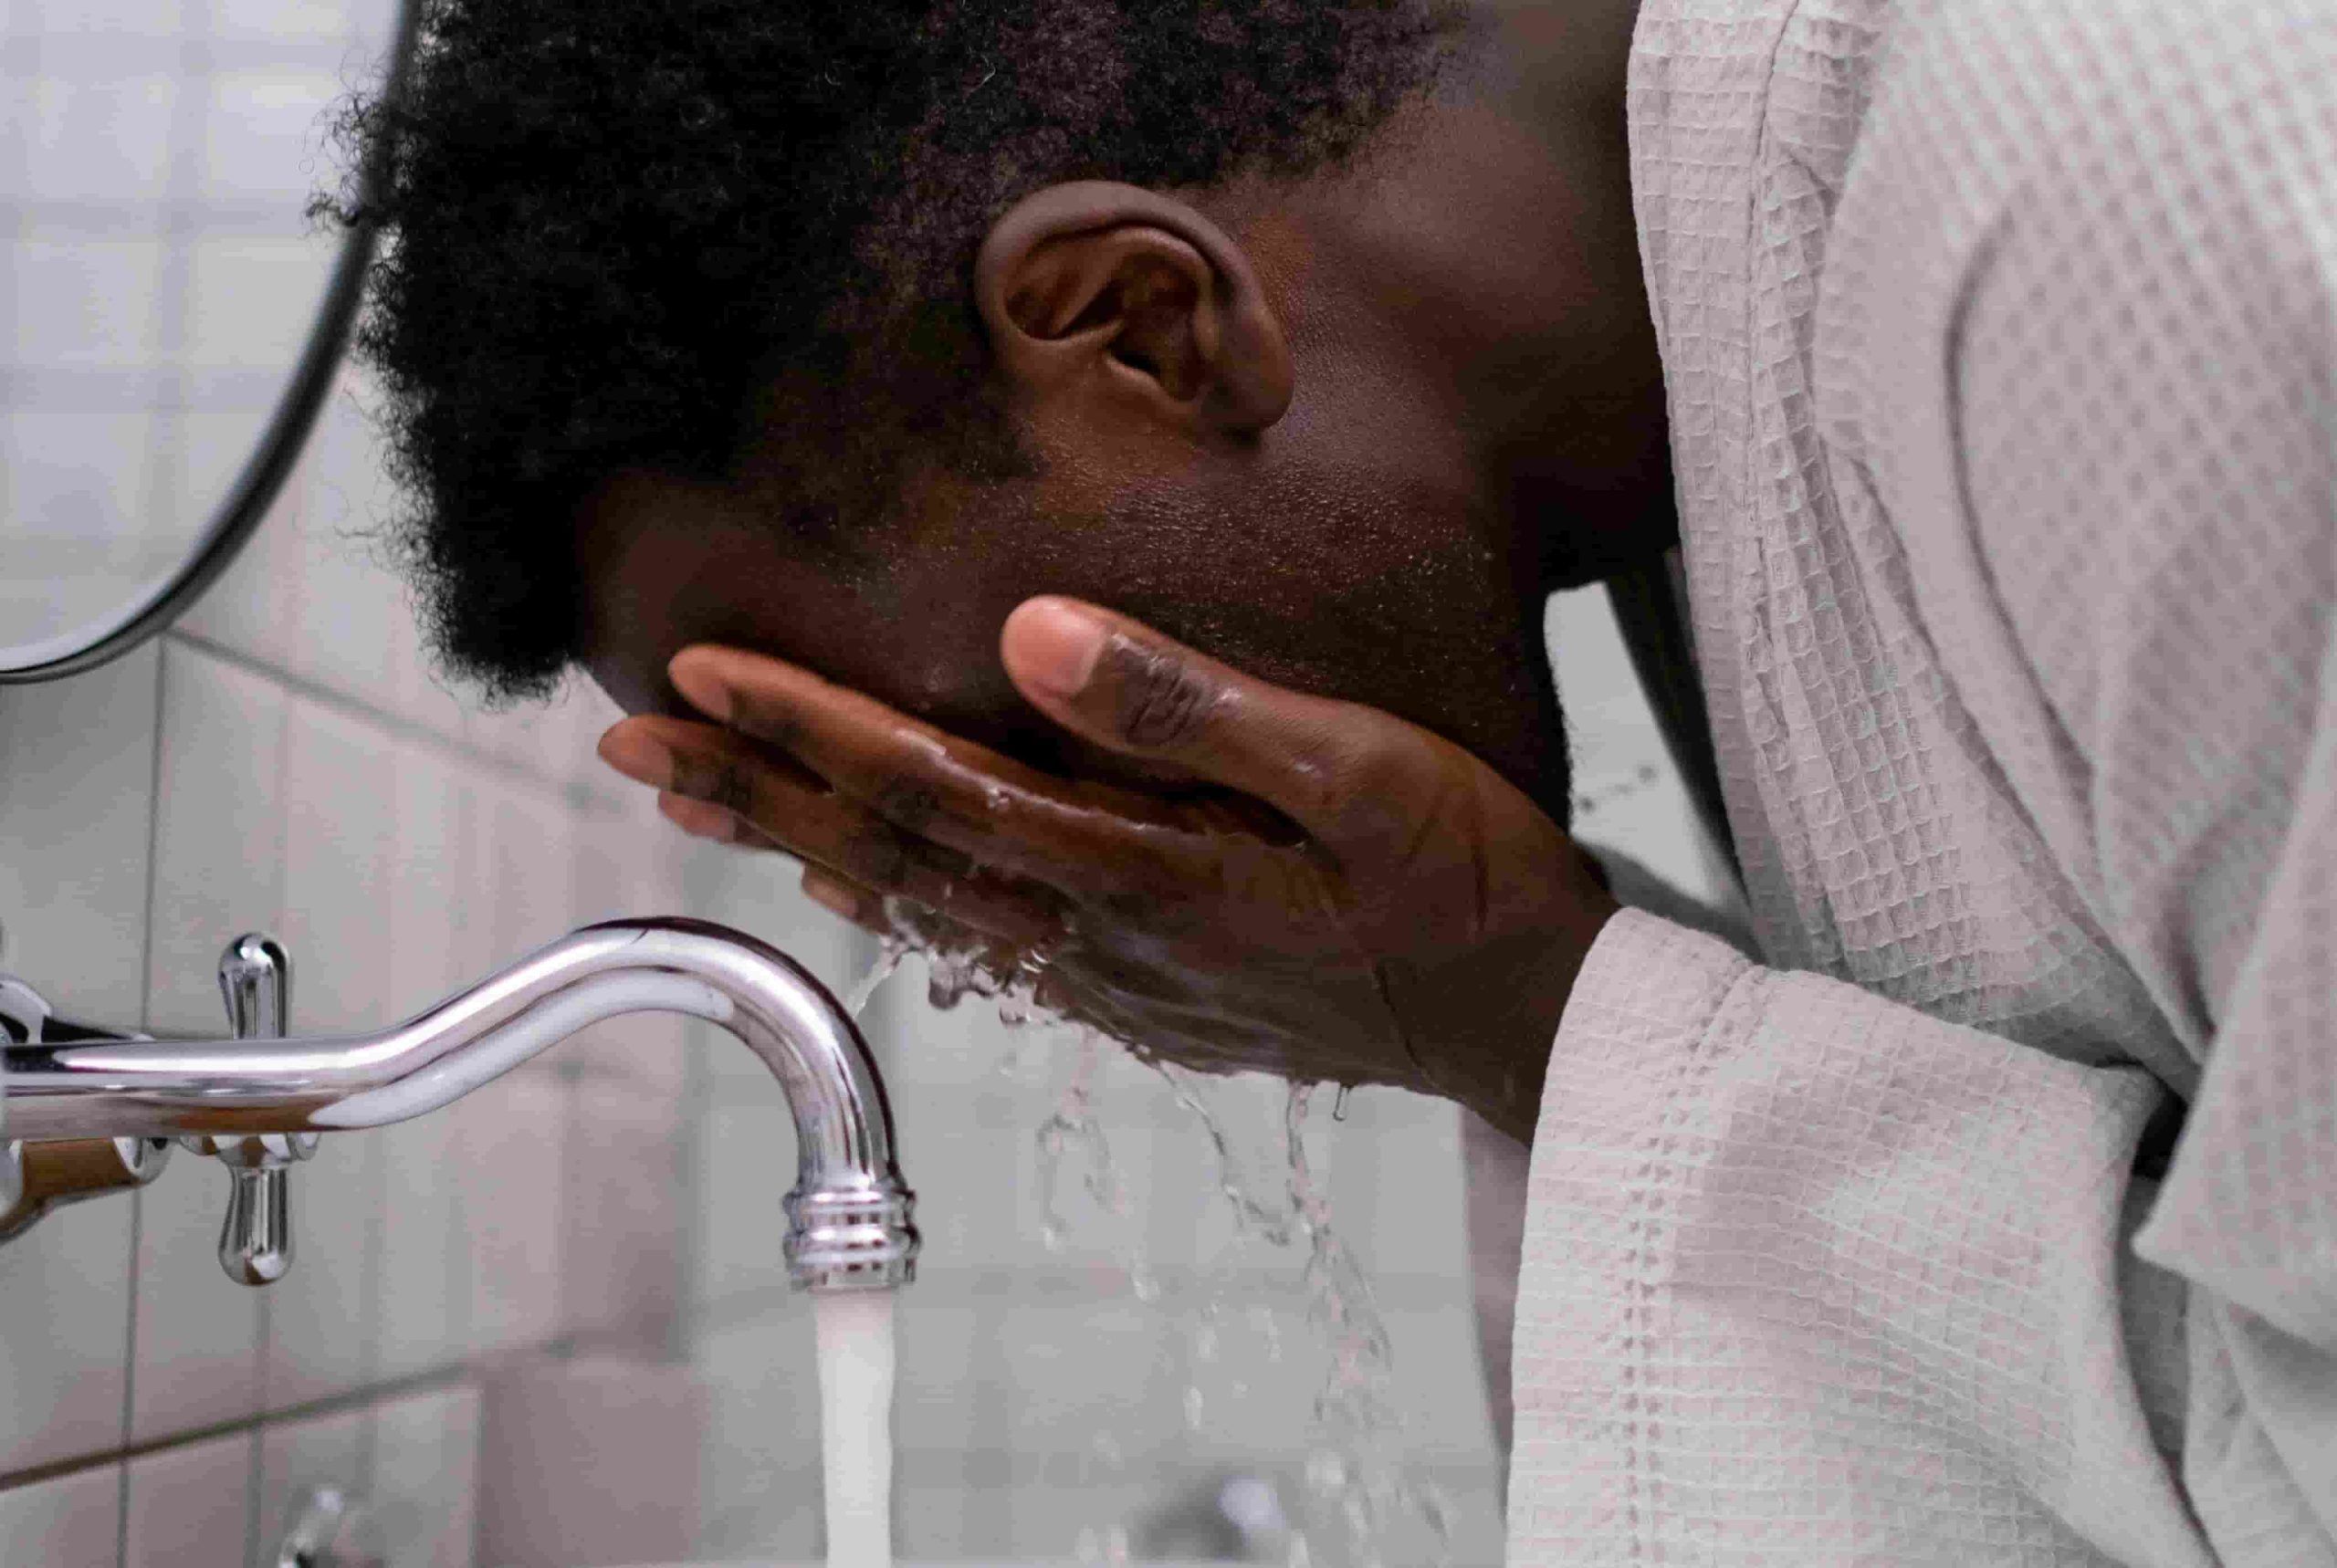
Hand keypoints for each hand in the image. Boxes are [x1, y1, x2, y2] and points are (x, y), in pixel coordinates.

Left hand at [595, 598, 1619, 1141]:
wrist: (1529, 1017)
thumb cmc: (1460, 878)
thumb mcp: (1356, 768)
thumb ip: (1188, 707)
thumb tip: (1027, 637)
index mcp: (1141, 871)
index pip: (931, 787)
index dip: (806, 729)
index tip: (693, 677)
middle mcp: (1103, 939)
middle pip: (892, 856)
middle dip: (753, 793)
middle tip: (628, 748)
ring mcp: (1118, 982)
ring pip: (924, 905)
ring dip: (805, 846)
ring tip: (705, 803)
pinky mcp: (1147, 1000)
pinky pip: (988, 944)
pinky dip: (901, 897)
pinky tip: (864, 876)